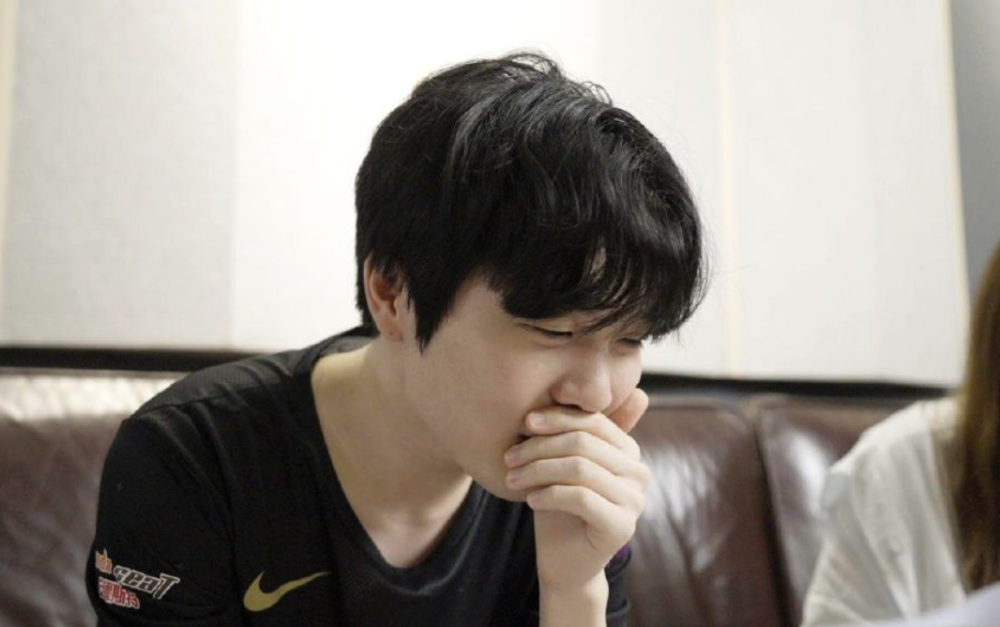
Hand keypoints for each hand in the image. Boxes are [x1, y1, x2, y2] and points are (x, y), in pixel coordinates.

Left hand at [503, 389, 650, 591]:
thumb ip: (571, 430)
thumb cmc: (560, 506)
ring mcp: (635, 500)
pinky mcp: (623, 525)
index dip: (557, 418)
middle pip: (583, 443)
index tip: (524, 422)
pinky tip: (530, 500)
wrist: (565, 562)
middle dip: (540, 446)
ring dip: (537, 470)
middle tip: (509, 457)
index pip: (592, 421)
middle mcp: (639, 472)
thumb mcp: (562, 464)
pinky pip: (580, 497)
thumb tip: (566, 386)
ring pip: (579, 468)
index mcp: (628, 450)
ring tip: (512, 477)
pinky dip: (549, 494)